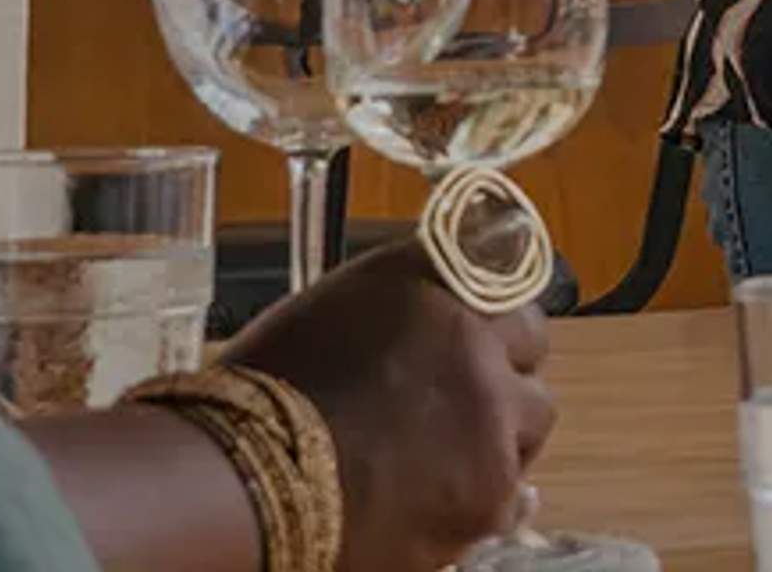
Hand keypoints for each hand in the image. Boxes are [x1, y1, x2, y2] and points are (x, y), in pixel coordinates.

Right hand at [227, 239, 554, 571]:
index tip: (481, 328)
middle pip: (529, 339)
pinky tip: (457, 500)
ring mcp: (491, 413)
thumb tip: (424, 319)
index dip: (486, 308)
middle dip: (503, 365)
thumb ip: (397, 306)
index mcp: (430, 280)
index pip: (503, 270)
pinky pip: (517, 491)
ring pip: (532, 415)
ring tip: (447, 455)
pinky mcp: (490, 489)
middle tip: (464, 397)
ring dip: (502, 429)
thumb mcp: (328, 314)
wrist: (240, 484)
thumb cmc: (258, 401)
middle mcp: (474, 336)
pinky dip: (491, 497)